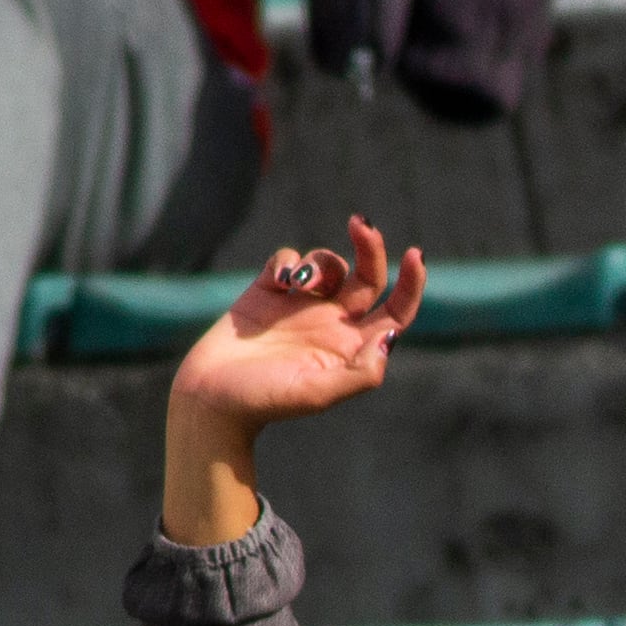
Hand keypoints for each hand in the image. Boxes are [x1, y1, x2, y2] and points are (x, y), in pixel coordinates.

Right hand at [172, 219, 426, 433]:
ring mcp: (301, 306)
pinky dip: (287, 261)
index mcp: (354, 347)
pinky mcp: (268, 291)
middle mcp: (334, 324)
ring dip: (320, 262)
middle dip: (370, 248)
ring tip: (298, 282)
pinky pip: (288, 259)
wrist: (210, 396)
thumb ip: (360, 372)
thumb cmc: (265, 401)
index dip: (411, 284)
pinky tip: (278, 281)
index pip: (397, 311)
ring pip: (328, 264)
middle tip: (361, 224)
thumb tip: (390, 337)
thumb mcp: (318, 394)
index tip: (415, 255)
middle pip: (367, 276)